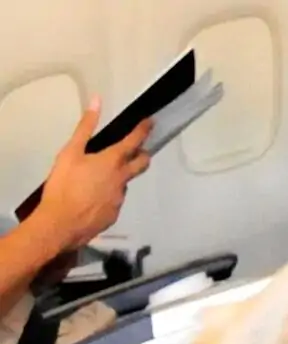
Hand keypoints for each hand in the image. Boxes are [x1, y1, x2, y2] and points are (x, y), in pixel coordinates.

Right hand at [28, 102, 153, 261]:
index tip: (150, 123)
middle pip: (141, 165)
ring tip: (99, 175)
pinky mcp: (114, 214)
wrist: (61, 223)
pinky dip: (108, 193)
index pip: (133, 142)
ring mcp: (120, 199)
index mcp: (112, 163)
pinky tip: (92, 195)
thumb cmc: (63, 185)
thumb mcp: (70, 152)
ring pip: (124, 183)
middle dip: (142, 155)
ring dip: (118, 176)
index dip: (142, 131)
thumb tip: (97, 101)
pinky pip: (114, 199)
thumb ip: (85, 127)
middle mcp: (122, 181)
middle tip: (139, 149)